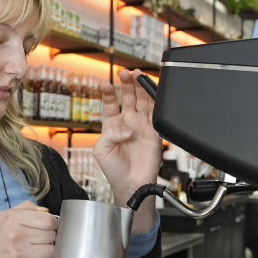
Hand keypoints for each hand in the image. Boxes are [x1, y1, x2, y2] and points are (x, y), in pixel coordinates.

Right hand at [0, 200, 57, 257]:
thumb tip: (45, 211)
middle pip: (51, 236)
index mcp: (13, 219)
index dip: (52, 224)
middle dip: (49, 239)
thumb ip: (25, 208)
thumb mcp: (2, 216)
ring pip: (51, 253)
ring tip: (40, 253)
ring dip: (48, 254)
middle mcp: (16, 235)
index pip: (47, 220)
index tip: (48, 228)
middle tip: (40, 241)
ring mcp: (18, 255)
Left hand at [94, 69, 162, 206]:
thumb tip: (127, 129)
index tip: (104, 84)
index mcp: (112, 125)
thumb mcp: (101, 150)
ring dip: (140, 88)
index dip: (107, 93)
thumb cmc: (114, 169)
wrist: (130, 185)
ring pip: (142, 102)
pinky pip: (156, 115)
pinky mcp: (153, 133)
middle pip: (127, 98)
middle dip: (126, 84)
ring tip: (137, 75)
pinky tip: (152, 91)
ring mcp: (141, 126)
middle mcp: (127, 122)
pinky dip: (155, 102)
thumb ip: (110, 135)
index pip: (109, 104)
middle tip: (124, 73)